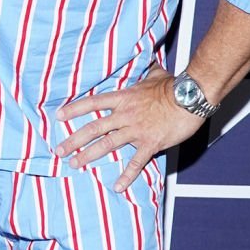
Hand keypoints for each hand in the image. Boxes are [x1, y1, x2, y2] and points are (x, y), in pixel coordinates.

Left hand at [55, 66, 203, 191]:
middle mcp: (125, 115)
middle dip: (73, 140)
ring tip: (75, 164)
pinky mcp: (150, 143)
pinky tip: (117, 186)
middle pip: (93, 128)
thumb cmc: (174, 86)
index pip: (92, 103)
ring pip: (106, 145)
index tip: (58, 116)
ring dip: (88, 155)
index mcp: (124, 98)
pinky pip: (136, 162)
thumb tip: (149, 63)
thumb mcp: (155, 74)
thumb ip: (147, 71)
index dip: (74, 109)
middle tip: (59, 150)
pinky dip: (126, 176)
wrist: (191, 98)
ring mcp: (136, 130)